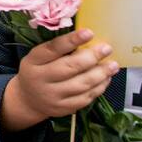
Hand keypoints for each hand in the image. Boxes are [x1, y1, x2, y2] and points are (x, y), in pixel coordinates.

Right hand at [0, 29, 118, 131]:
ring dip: (101, 73)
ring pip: (81, 84)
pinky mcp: (63, 109)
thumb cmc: (38, 71)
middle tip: (106, 48)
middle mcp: (40, 79)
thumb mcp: (39, 57)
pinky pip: (85, 98)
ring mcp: (52, 96)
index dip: (72, 40)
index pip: (53, 49)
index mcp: (33, 61)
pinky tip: (105, 78)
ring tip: (112, 65)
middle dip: (92, 57)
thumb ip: (58, 50)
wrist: (29, 99)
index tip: (89, 32)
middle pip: (70, 68)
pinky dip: (99, 87)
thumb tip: (88, 39)